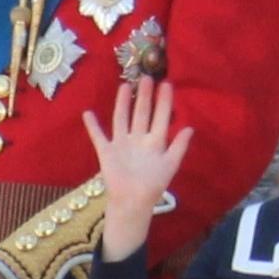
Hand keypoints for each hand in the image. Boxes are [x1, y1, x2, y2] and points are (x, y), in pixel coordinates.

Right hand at [82, 76, 193, 260]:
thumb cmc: (154, 185)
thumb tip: (190, 128)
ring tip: (125, 86)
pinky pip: (98, 136)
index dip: (164, 101)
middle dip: (145, 96)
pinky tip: (88, 113)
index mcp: (155, 141)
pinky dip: (92, 126)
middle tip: (146, 77)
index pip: (161, 116)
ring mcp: (122, 143)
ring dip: (123, 103)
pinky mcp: (106, 151)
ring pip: (122, 118)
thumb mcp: (170, 164)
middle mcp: (139, 139)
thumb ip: (179, 146)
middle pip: (142, 112)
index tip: (166, 84)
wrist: (133, 201)